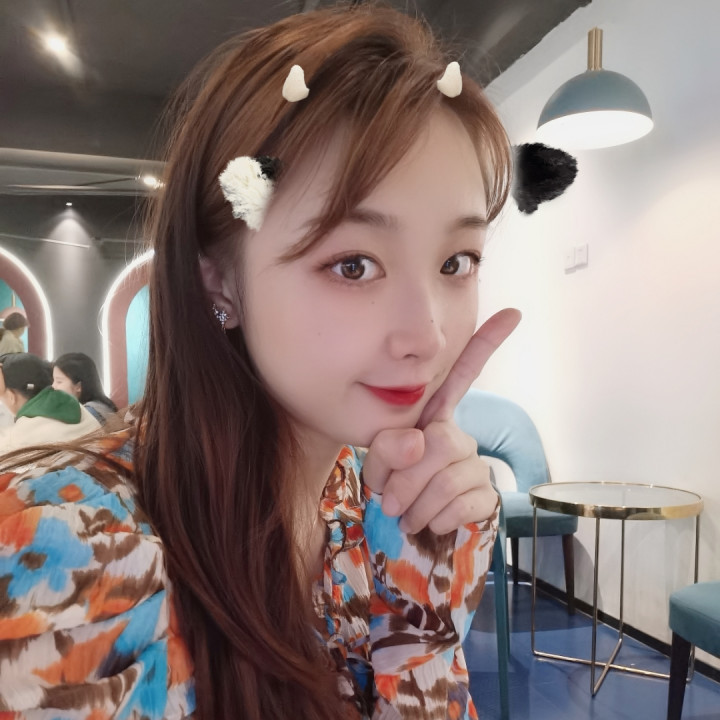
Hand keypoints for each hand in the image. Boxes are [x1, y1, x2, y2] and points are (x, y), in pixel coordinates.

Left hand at [362, 308, 520, 533]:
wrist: (401, 529)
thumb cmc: (391, 486)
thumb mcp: (377, 463)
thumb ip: (387, 448)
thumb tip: (417, 442)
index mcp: (434, 418)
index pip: (462, 377)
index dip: (487, 345)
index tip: (514, 312)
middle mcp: (459, 436)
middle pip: (441, 442)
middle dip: (406, 477)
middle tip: (388, 499)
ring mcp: (475, 465)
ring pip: (447, 478)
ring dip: (415, 505)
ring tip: (402, 514)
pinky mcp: (486, 496)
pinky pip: (464, 504)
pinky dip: (435, 519)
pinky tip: (427, 523)